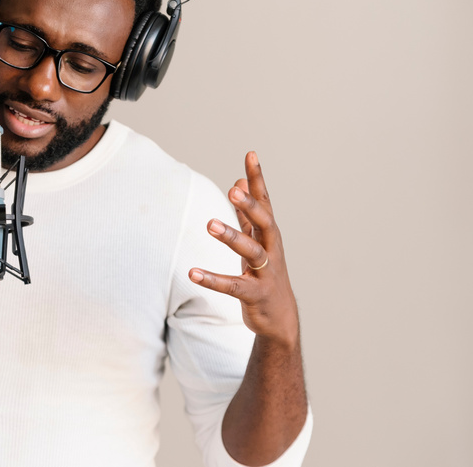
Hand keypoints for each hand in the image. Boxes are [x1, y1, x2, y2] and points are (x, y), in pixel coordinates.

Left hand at [189, 151, 298, 347]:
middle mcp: (272, 250)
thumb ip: (247, 213)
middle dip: (250, 206)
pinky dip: (213, 279)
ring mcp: (266, 273)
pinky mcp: (255, 294)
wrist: (280, 318)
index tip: (250, 154)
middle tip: (233, 191)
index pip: (264, 201)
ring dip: (232, 237)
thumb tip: (239, 180)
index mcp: (269, 235)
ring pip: (252, 252)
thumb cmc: (266, 274)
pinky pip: (233, 285)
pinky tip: (192, 272)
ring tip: (210, 224)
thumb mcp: (258, 240)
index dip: (258, 179)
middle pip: (264, 223)